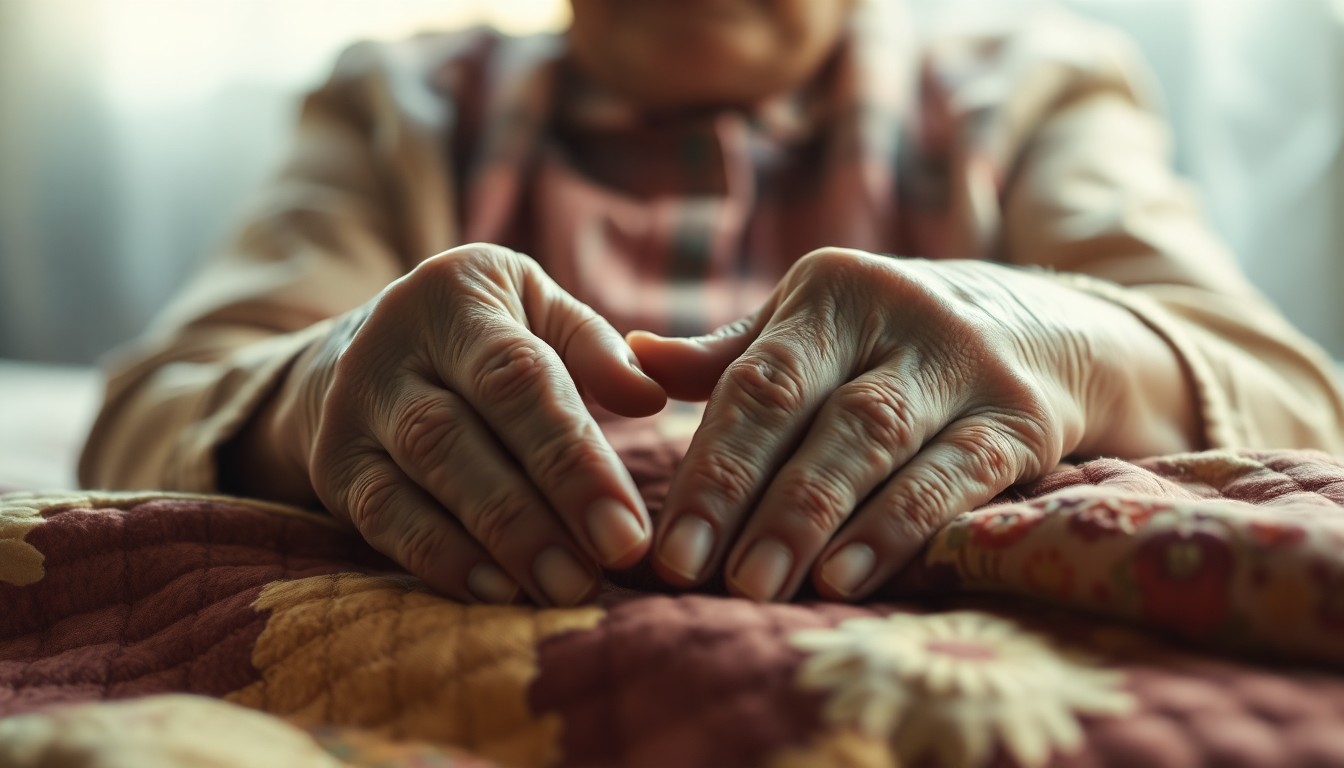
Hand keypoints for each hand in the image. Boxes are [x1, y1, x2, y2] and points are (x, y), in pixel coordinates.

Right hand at [267, 244, 666, 605]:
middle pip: (463, 432)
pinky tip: (497, 593)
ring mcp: (352, 407)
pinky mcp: (334, 465)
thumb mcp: (539, 313)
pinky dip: (439, 559)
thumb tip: (649, 396)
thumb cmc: (486, 338)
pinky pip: (382, 518)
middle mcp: (391, 343)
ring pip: (423, 475)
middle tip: (606, 566)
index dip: (575, 457)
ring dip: (498, 540)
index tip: (629, 527)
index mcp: (454, 294)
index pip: (518, 377)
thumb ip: (596, 350)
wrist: (359, 353)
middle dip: (540, 507)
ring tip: (564, 587)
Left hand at [628, 247, 1189, 601]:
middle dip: (748, 497)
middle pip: (810, 411)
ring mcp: (967, 364)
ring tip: (761, 585)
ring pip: (876, 441)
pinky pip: (957, 475)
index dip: (710, 465)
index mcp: (833, 290)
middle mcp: (900, 313)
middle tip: (697, 575)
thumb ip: (733, 355)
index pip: (757, 381)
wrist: (1060, 326)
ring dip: (814, 518)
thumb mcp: (820, 326)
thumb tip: (635, 361)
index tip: (665, 545)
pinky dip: (899, 527)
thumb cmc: (901, 341)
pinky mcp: (1025, 418)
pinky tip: (849, 577)